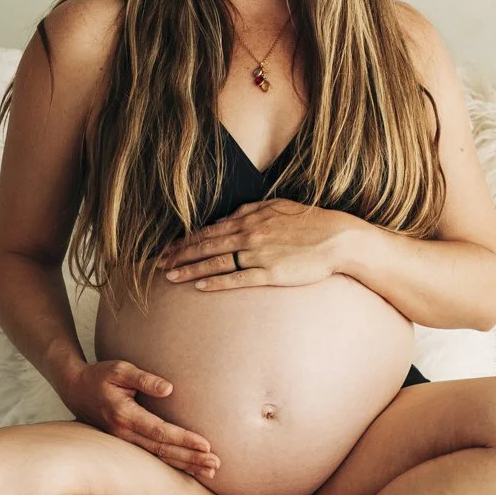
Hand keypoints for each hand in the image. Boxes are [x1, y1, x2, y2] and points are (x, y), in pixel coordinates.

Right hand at [61, 358, 219, 479]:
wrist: (74, 389)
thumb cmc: (100, 376)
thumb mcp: (120, 369)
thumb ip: (144, 378)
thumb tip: (169, 389)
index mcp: (124, 415)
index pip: (160, 431)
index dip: (183, 439)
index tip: (206, 445)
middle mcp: (124, 433)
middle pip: (163, 450)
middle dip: (191, 458)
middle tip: (216, 464)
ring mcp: (124, 442)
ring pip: (159, 458)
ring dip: (186, 466)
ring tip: (211, 471)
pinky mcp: (127, 444)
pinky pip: (153, 458)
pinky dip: (174, 464)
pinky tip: (192, 469)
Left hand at [159, 199, 356, 289]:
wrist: (338, 238)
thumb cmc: (311, 222)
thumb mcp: (279, 207)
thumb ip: (253, 210)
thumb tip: (232, 214)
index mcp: (250, 218)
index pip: (209, 230)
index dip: (185, 241)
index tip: (167, 249)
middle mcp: (249, 234)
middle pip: (205, 245)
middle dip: (178, 255)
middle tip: (157, 264)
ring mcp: (258, 254)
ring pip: (216, 262)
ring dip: (190, 269)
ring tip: (170, 276)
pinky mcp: (270, 273)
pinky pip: (238, 279)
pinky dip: (216, 282)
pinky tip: (200, 287)